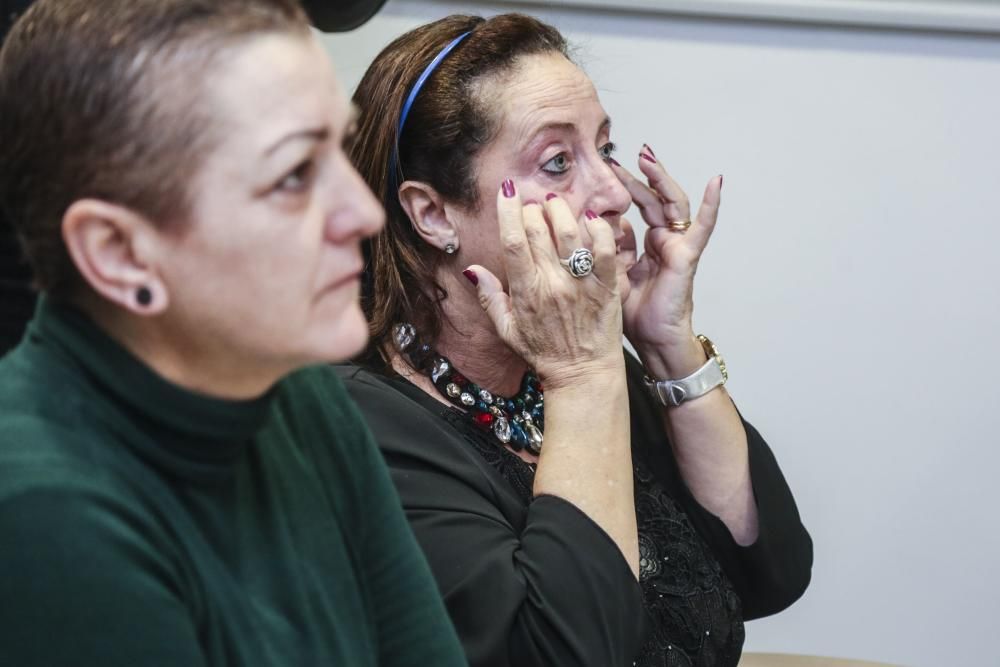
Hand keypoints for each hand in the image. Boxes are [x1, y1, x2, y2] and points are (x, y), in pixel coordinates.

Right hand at [465, 182, 623, 389]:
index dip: (508, 211)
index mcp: (526, 293)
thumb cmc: (546, 354)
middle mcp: (552, 285)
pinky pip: (605, 249)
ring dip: (561, 209)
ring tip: (555, 202)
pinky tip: (591, 218)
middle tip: (533, 201)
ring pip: (570, 233)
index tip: (507, 191)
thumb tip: (471, 269)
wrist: (583, 375)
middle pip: (539, 231)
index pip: (512, 241)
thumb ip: (489, 297)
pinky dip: (599, 229)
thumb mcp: (507, 330)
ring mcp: (581, 285)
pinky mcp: (607, 287)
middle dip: (533, 207)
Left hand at [611, 145, 722, 368]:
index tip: (602, 170)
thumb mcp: (609, 275)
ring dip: (660, 178)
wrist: (653, 341)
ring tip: (646, 156)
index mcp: (645, 245)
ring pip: (671, 203)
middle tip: (615, 156)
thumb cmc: (633, 316)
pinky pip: (703, 227)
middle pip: (651, 199)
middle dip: (636, 176)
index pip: (634, 207)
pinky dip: (711, 205)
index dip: (621, 188)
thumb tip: (588, 223)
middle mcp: (663, 241)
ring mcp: (676, 246)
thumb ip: (604, 249)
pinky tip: (716, 182)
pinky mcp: (687, 256)